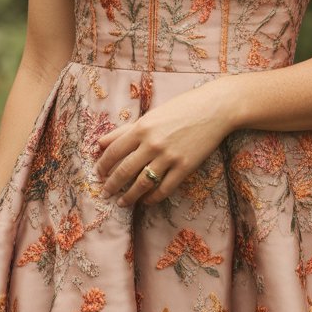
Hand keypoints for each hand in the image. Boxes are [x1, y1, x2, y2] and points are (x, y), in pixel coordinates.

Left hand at [94, 77, 237, 208]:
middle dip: (112, 186)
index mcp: (141, 128)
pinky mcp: (185, 167)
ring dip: (129, 196)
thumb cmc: (181, 108)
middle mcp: (152, 144)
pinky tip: (147, 200)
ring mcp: (169, 157)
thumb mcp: (150, 116)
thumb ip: (124, 130)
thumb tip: (100, 143)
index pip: (114, 152)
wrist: (214, 109)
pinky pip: (164, 189)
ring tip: (122, 203)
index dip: (103, 166)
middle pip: (124, 171)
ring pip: (142, 184)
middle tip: (105, 194)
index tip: (98, 175)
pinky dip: (153, 198)